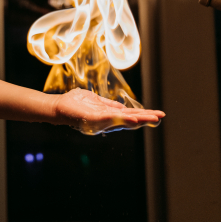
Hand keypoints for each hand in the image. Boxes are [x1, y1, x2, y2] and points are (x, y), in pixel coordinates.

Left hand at [50, 88, 164, 134]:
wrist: (59, 106)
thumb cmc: (75, 103)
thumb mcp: (96, 101)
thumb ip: (109, 105)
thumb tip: (123, 107)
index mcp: (109, 114)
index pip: (129, 115)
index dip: (143, 115)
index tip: (158, 115)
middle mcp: (107, 120)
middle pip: (130, 119)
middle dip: (145, 119)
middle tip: (161, 118)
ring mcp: (101, 120)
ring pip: (123, 120)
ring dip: (137, 119)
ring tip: (151, 118)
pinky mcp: (94, 118)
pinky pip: (110, 118)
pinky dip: (121, 118)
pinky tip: (132, 117)